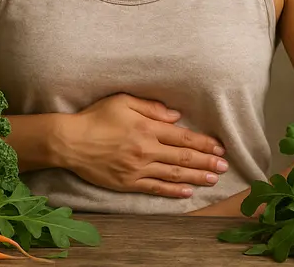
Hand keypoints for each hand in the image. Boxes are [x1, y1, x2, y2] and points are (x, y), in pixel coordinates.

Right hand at [58, 93, 228, 197]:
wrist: (70, 142)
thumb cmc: (95, 117)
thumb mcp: (123, 101)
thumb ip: (151, 108)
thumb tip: (176, 116)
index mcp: (147, 128)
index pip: (182, 138)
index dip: (203, 143)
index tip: (219, 148)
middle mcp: (146, 150)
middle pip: (183, 158)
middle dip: (206, 162)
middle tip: (224, 167)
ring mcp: (137, 168)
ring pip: (173, 174)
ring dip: (195, 177)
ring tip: (212, 180)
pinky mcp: (128, 182)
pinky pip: (155, 187)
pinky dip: (173, 190)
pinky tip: (187, 192)